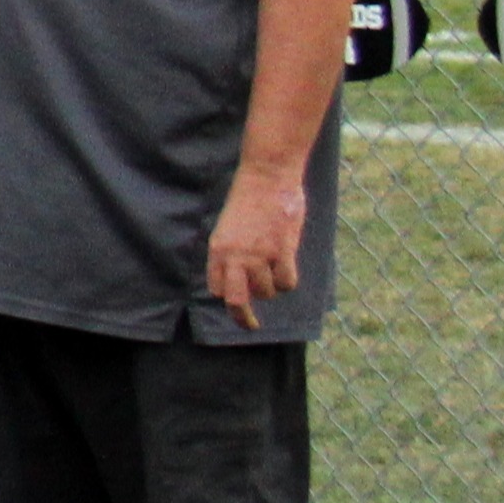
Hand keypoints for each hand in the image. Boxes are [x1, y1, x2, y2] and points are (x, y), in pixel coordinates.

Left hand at [204, 171, 304, 330]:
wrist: (267, 176)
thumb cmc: (249, 198)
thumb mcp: (229, 226)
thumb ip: (232, 250)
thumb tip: (241, 273)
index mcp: (217, 249)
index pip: (216, 287)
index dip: (227, 293)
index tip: (236, 295)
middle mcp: (235, 256)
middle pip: (236, 301)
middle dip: (243, 318)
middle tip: (251, 326)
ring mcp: (259, 254)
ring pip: (266, 292)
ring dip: (272, 288)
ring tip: (275, 271)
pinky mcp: (282, 250)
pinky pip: (286, 282)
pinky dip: (288, 282)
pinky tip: (288, 271)